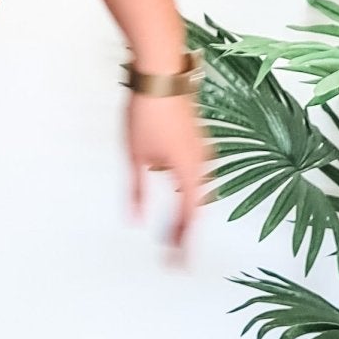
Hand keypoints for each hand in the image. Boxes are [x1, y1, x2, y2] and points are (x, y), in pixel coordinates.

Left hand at [125, 89, 213, 262]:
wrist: (161, 72)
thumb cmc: (148, 112)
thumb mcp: (135, 157)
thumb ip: (137, 192)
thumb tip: (136, 220)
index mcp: (191, 172)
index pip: (189, 219)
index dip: (184, 245)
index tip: (178, 267)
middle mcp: (203, 163)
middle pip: (197, 206)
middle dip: (185, 231)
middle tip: (173, 254)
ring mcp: (203, 150)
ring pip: (198, 190)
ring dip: (187, 211)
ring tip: (175, 232)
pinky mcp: (197, 139)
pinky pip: (196, 174)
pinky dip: (188, 191)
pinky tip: (177, 194)